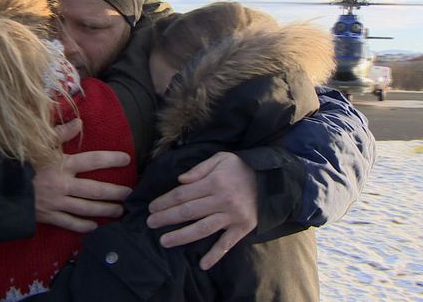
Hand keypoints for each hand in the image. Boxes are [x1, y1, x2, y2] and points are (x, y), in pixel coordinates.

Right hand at [33, 119, 132, 231]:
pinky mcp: (48, 216)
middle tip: (130, 194)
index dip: (111, 159)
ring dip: (105, 210)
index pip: (93, 160)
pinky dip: (83, 226)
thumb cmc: (17, 161)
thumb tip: (79, 122)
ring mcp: (56, 203)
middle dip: (115, 192)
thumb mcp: (37, 142)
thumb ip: (59, 132)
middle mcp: (62, 184)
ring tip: (120, 211)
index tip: (126, 159)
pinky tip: (94, 226)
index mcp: (61, 164)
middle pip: (95, 189)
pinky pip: (69, 223)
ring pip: (86, 208)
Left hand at [146, 152, 257, 269]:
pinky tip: (203, 265)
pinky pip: (227, 244)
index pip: (183, 194)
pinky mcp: (242, 228)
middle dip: (166, 218)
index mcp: (214, 182)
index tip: (151, 207)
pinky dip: (215, 255)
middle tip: (150, 223)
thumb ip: (199, 169)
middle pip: (188, 212)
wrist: (272, 179)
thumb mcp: (221, 158)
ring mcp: (232, 216)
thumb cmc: (242, 167)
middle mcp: (222, 200)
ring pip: (202, 229)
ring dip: (181, 236)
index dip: (165, 201)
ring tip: (164, 241)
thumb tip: (180, 180)